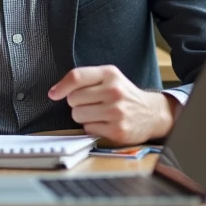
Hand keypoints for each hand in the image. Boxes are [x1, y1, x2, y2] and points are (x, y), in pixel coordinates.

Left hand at [48, 65, 173, 144]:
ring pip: (78, 115)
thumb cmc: (124, 95)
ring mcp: (116, 112)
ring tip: (98, 113)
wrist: (152, 114)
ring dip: (83, 116)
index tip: (54, 94)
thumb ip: (84, 79)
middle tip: (91, 103)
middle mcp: (114, 91)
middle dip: (77, 103)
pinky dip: (92, 127)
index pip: (77, 77)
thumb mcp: (110, 78)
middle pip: (73, 99)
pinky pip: (88, 129)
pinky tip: (105, 123)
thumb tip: (54, 92)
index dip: (61, 86)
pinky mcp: (117, 131)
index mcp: (110, 74)